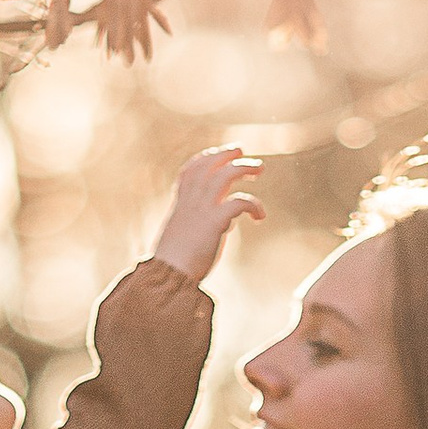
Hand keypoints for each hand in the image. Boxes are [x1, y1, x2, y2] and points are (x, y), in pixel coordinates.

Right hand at [154, 144, 263, 284]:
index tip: (217, 154)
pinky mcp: (214, 221)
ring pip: (226, 175)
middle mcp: (191, 201)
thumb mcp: (184, 238)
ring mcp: (202, 209)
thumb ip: (201, 226)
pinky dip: (253, 205)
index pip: (190, 171)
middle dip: (227, 154)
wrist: (167, 276)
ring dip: (244, 167)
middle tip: (242, 152)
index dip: (205, 158)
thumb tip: (224, 225)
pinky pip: (239, 202)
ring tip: (259, 168)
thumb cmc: (174, 264)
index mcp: (181, 204)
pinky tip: (260, 216)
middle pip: (209, 165)